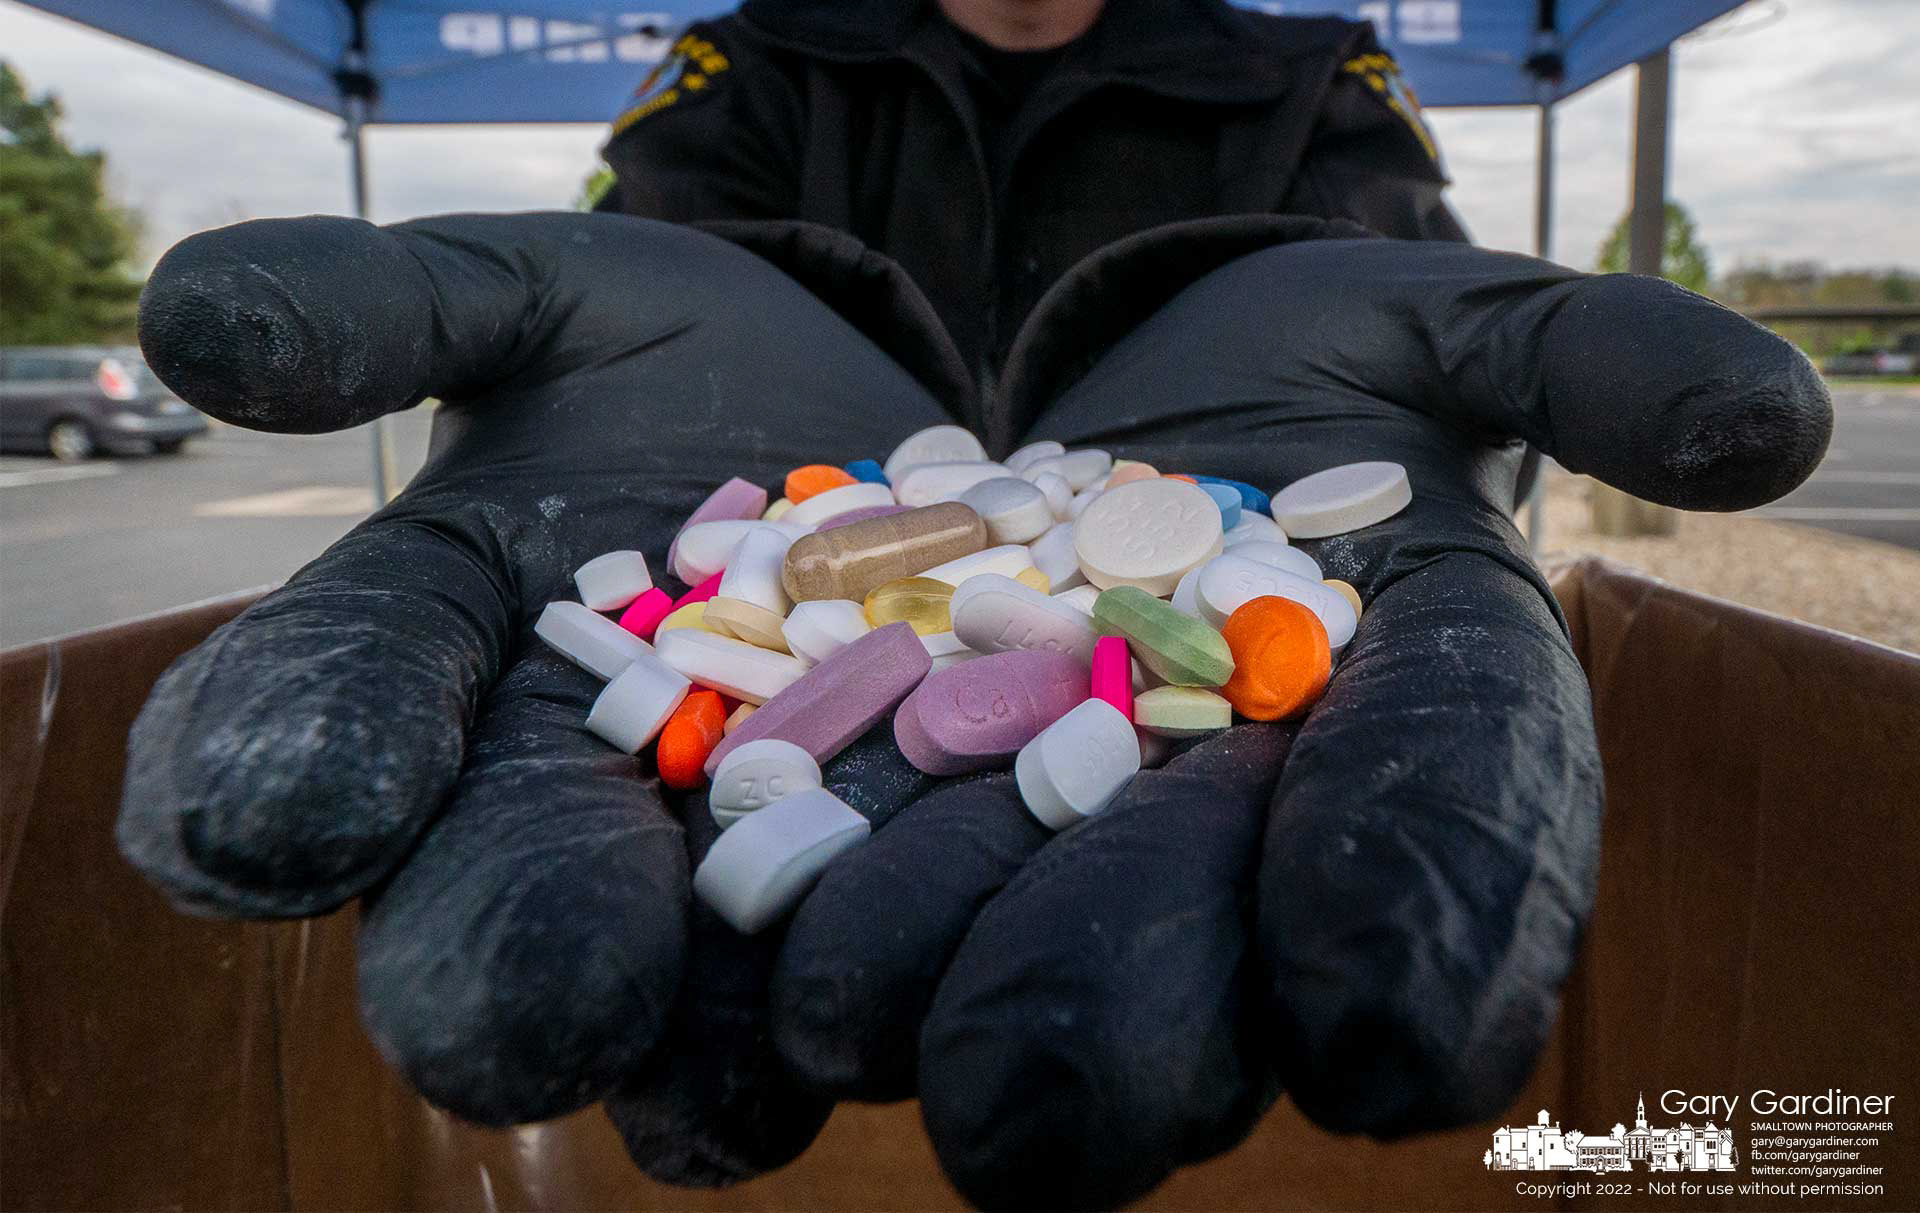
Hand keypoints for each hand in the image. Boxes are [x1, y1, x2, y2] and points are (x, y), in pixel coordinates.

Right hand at [116, 211, 957, 1173]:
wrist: (889, 426)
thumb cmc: (679, 366)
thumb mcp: (544, 301)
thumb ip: (393, 312)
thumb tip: (190, 324)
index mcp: (449, 672)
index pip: (337, 713)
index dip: (290, 762)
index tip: (277, 820)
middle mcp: (569, 809)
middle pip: (508, 917)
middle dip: (514, 963)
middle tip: (538, 1008)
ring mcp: (738, 869)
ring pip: (709, 994)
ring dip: (732, 1021)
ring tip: (792, 1009)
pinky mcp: (905, 876)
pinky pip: (910, 943)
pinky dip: (939, 954)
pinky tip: (986, 952)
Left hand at [763, 230, 1831, 1207]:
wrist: (1124, 402)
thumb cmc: (1325, 373)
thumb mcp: (1445, 322)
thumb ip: (1586, 356)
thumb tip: (1774, 424)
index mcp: (1411, 737)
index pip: (1453, 832)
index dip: (1428, 925)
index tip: (1390, 1031)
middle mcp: (1244, 837)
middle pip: (1204, 947)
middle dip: (1129, 1015)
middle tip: (1050, 1107)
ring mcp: (1069, 844)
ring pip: (1014, 942)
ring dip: (934, 993)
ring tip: (849, 1023)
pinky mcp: (909, 820)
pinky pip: (863, 885)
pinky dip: (797, 928)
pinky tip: (729, 996)